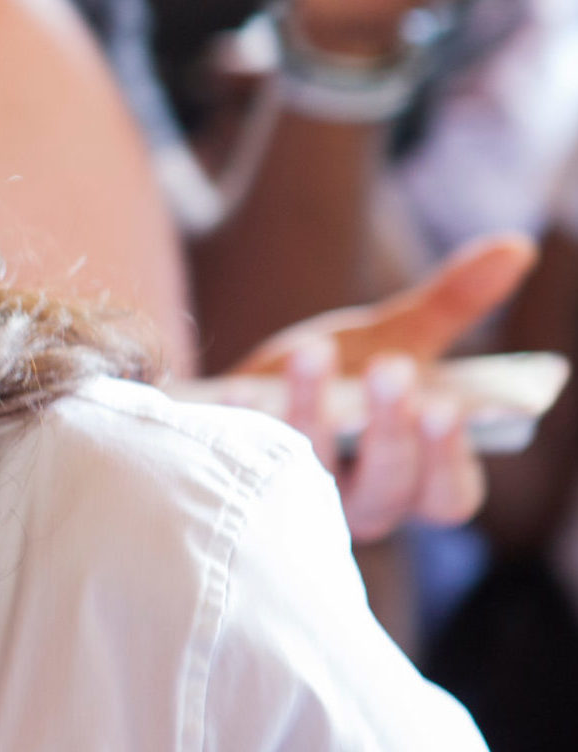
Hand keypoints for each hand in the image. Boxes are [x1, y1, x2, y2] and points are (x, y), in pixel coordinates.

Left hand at [233, 233, 535, 538]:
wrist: (262, 389)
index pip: (449, 494)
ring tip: (313, 351)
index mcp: (421, 482)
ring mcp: (303, 499)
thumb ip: (451, 305)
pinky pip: (245, 463)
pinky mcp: (247, 484)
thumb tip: (514, 247)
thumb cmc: (347, 375)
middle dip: (390, 426)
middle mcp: (367, 503)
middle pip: (389, 485)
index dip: (449, 456)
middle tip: (391, 368)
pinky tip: (238, 387)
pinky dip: (243, 423)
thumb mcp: (397, 339)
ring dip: (313, 409)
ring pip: (314, 472)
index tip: (446, 404)